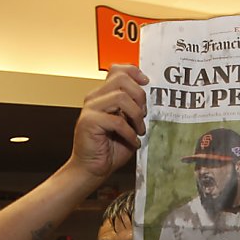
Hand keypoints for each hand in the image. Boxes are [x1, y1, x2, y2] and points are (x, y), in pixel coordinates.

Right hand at [69, 64, 148, 182]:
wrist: (93, 169)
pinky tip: (133, 142)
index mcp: (103, 94)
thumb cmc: (110, 148)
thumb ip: (134, 109)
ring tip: (139, 130)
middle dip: (139, 96)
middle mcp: (95, 97)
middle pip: (122, 79)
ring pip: (121, 97)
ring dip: (136, 115)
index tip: (147, 83)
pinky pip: (117, 120)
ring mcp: (90, 108)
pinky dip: (130, 133)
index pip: (117, 70)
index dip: (134, 72)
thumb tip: (150, 99)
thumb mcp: (128, 124)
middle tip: (144, 115)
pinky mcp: (89, 122)